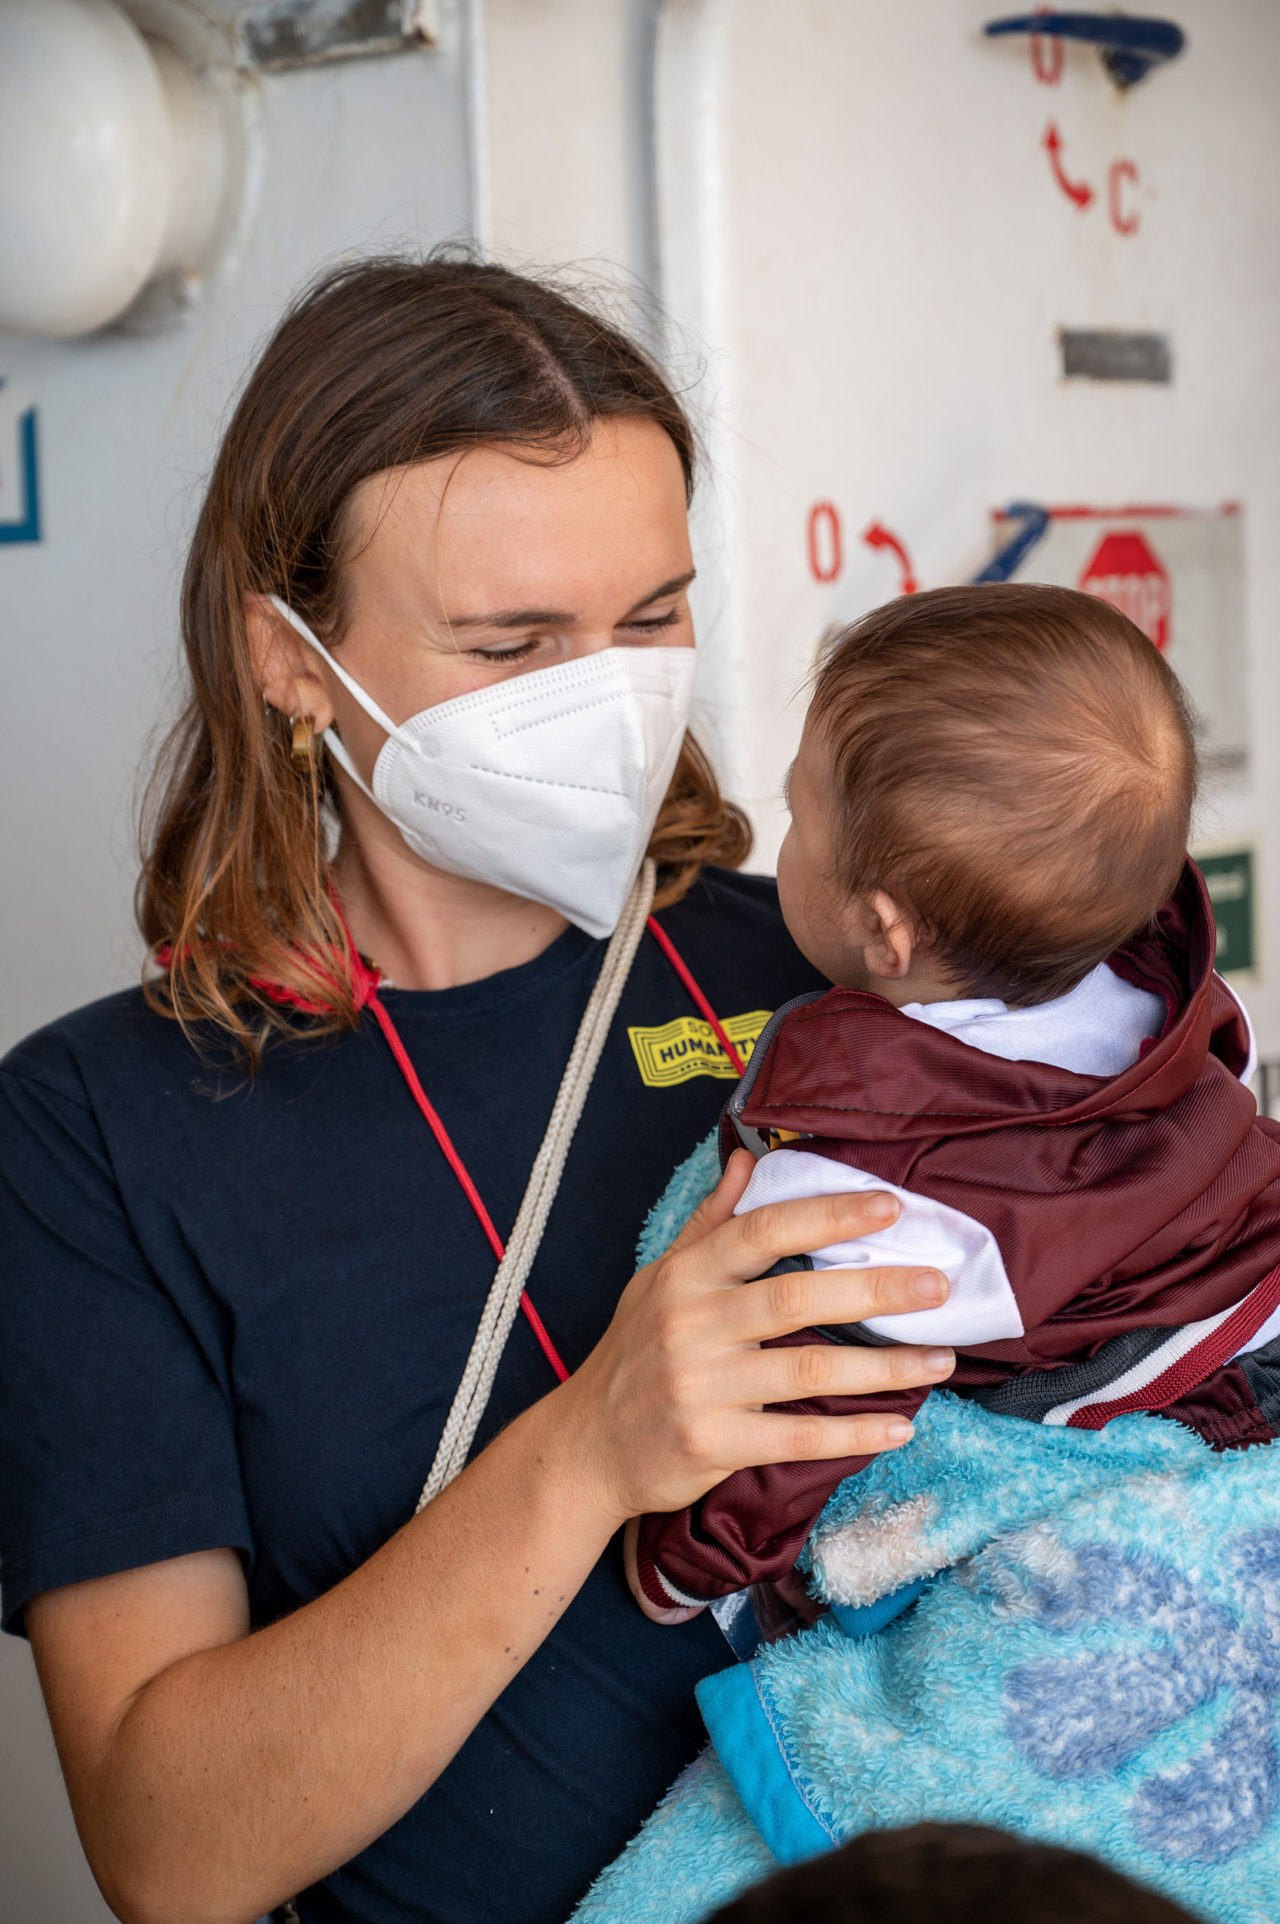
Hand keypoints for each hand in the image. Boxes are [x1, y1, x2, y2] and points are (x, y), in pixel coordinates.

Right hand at [559, 1150, 955, 1527]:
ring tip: (941, 1359)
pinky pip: (797, 1438)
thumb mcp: (657, 1281)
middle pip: (794, 1297)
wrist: (587, 1448)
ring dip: (884, 1368)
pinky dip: (853, 1435)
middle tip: (936, 1286)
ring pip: (809, 1371)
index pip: (762, 1231)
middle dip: (873, 1288)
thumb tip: (746, 1159)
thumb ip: (709, 1225)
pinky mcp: (713, 1444)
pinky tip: (898, 1429)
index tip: (888, 1206)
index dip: (827, 1215)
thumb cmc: (633, 1356)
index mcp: (684, 1277)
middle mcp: (690, 1325)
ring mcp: (701, 1387)